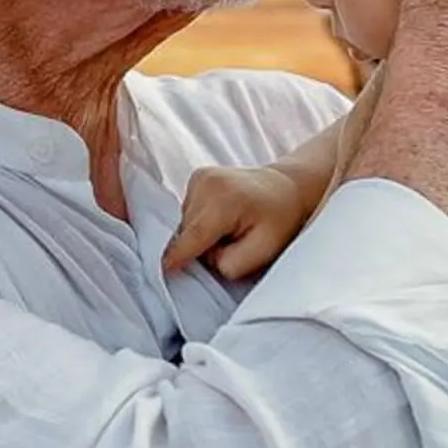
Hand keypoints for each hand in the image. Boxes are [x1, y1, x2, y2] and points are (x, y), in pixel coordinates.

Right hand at [164, 165, 313, 278]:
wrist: (287, 187)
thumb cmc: (280, 220)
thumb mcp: (264, 251)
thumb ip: (230, 264)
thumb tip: (203, 260)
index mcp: (223, 201)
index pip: (192, 237)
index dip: (175, 256)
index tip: (160, 270)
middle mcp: (206, 183)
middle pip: (187, 232)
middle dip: (202, 246)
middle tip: (232, 242)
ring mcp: (200, 176)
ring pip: (186, 222)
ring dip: (201, 233)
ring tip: (230, 228)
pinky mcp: (197, 177)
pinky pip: (189, 211)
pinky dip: (201, 220)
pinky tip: (222, 216)